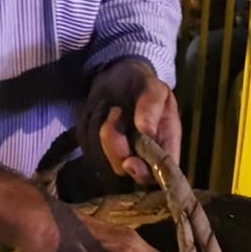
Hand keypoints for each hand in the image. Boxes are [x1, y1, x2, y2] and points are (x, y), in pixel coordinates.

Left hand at [80, 58, 181, 185]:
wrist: (118, 78)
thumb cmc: (142, 84)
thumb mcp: (153, 88)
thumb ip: (151, 107)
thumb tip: (147, 131)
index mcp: (165, 145)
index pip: (159, 173)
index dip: (144, 173)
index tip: (131, 161)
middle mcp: (142, 157)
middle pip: (124, 168)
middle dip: (114, 144)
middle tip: (116, 111)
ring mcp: (117, 155)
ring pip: (100, 157)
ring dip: (100, 127)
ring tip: (111, 107)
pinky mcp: (95, 149)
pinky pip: (86, 144)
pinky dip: (89, 124)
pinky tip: (100, 111)